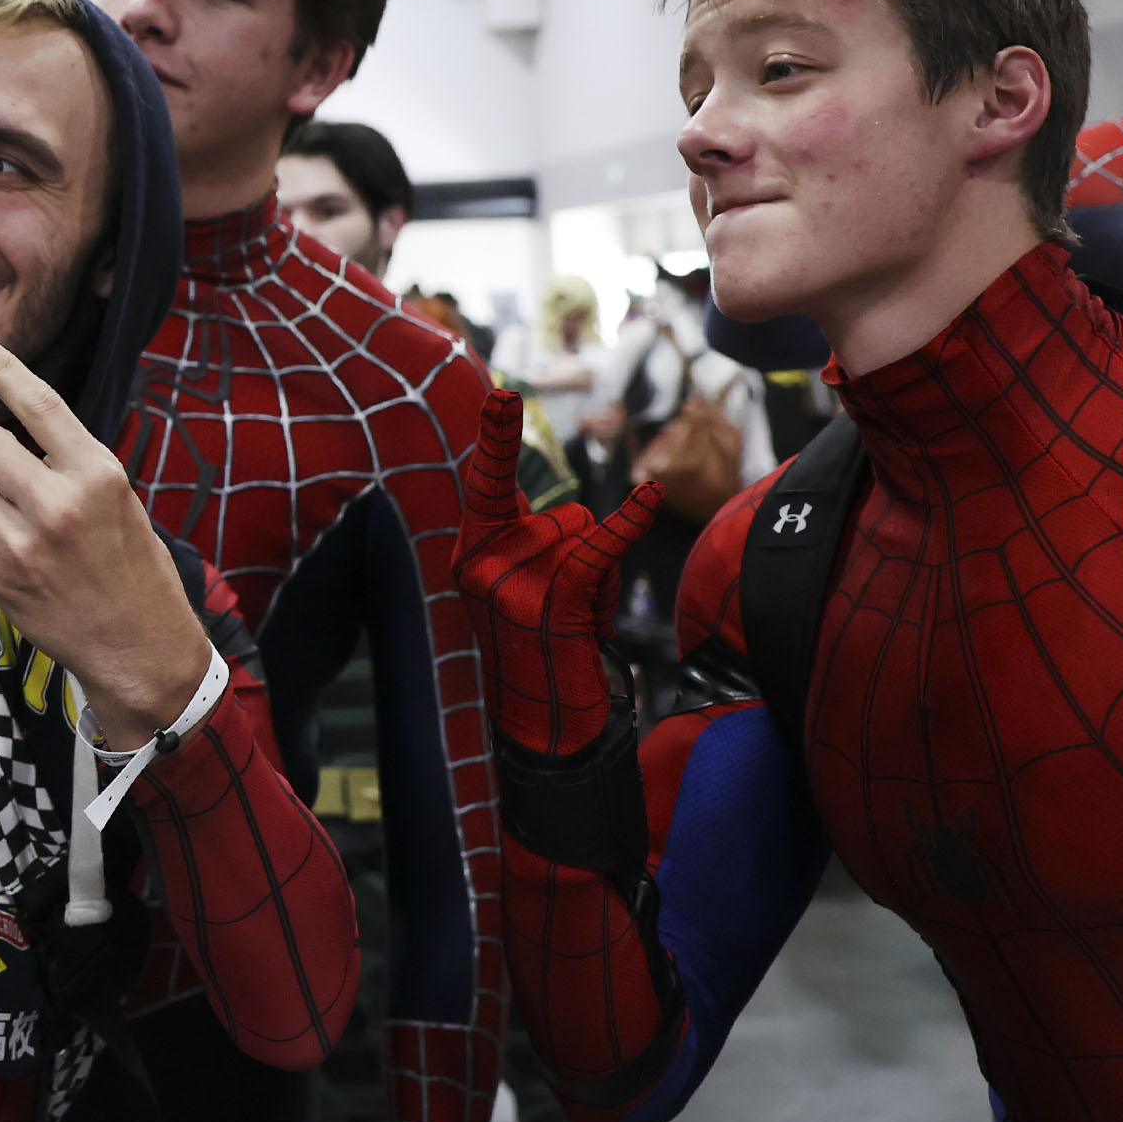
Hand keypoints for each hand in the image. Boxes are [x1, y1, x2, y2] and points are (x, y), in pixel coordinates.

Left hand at [0, 337, 208, 749]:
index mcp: (97, 474)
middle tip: (17, 482)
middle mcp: (56, 504)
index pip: (40, 405)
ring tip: (6, 517)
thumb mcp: (122, 500)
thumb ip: (72, 464)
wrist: (139, 643)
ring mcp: (20, 543)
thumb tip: (18, 433)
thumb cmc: (135, 567)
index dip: (3, 370)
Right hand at [450, 389, 660, 755]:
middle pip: (564, 513)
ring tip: (576, 623)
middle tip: (563, 611)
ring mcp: (513, 580)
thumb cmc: (539, 654)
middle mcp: (482, 561)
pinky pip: (600, 546)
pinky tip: (652, 494)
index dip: (495, 438)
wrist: (544, 727)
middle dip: (581, 554)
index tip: (503, 394)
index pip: (486, 483)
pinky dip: (630, 522)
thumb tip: (581, 516)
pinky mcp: (550, 598)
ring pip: (585, 535)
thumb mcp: (517, 591)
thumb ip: (528, 544)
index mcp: (470, 553)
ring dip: (598, 577)